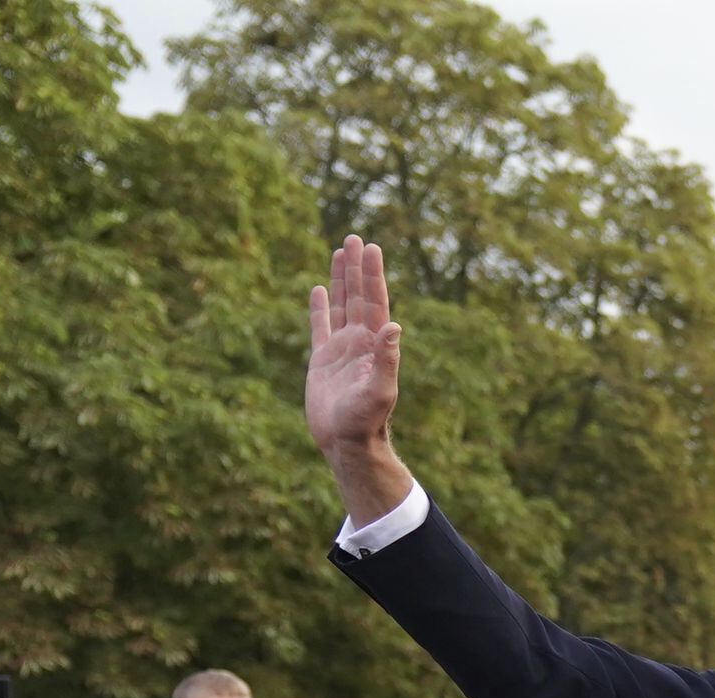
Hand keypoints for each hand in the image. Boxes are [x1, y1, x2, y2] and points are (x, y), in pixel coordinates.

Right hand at [304, 236, 413, 515]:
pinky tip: (320, 289)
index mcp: (374, 345)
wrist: (346, 443)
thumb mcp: (380, 390)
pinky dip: (320, 308)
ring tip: (340, 251)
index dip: (373, 275)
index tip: (373, 248)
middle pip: (358, 296)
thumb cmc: (365, 422)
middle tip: (356, 238)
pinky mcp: (322, 360)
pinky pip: (320, 327)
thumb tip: (394, 326)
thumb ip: (387, 359)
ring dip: (341, 279)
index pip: (375, 302)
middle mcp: (360, 343)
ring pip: (341, 305)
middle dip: (357, 268)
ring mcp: (341, 350)